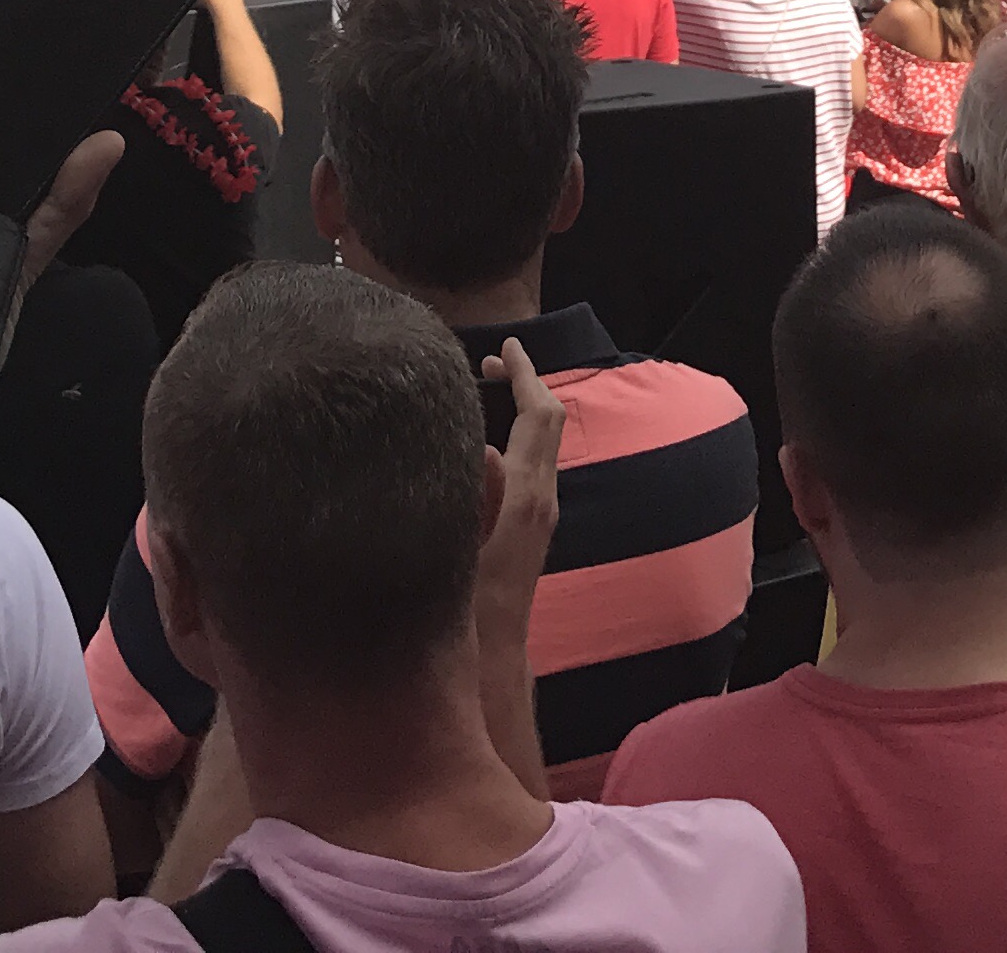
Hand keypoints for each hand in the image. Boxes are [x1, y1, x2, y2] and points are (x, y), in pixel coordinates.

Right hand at [475, 338, 564, 617]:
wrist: (491, 661)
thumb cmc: (468, 608)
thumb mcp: (461, 543)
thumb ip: (475, 493)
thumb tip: (482, 446)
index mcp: (529, 495)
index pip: (539, 416)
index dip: (525, 374)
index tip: (505, 344)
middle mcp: (544, 499)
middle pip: (546, 422)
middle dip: (521, 384)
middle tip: (486, 364)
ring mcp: (541, 514)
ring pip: (535, 445)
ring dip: (513, 413)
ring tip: (475, 392)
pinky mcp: (531, 528)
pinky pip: (525, 468)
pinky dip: (506, 443)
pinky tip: (472, 447)